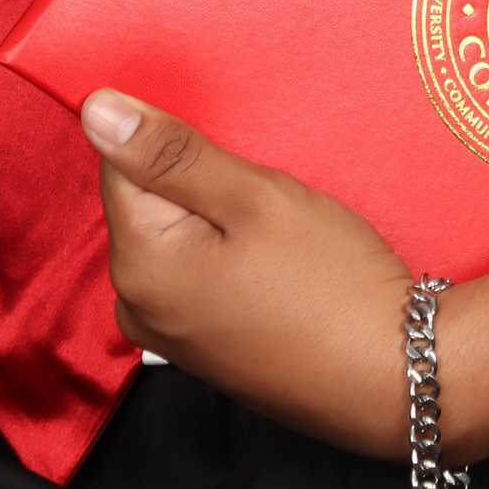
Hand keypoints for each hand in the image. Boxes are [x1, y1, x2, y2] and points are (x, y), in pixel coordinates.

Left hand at [82, 90, 488, 462]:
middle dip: (199, 178)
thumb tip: (96, 112)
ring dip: (218, 215)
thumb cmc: (332, 286)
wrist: (392, 377)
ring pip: (176, 235)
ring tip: (279, 224)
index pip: (122, 162)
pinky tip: (279, 257)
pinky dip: (228, 251)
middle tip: (266, 187)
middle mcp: (139, 306)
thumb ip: (171, 153)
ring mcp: (170, 335)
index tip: (232, 147)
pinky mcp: (203, 348)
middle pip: (149, 201)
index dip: (179, 139)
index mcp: (138, 264)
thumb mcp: (255, 198)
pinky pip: (196, 273)